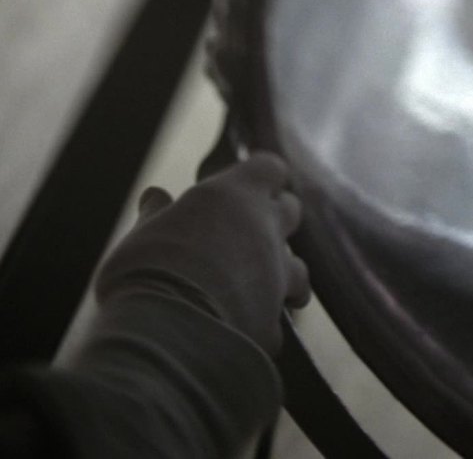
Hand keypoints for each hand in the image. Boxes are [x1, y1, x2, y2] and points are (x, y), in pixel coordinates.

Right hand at [95, 152, 309, 354]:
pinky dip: (262, 327)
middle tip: (254, 228)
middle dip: (277, 217)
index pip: (269, 168)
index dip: (263, 174)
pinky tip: (241, 334)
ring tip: (263, 287)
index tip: (252, 179)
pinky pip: (276, 323)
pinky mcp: (274, 322)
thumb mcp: (142, 234)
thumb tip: (155, 195)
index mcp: (234, 196)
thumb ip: (157, 215)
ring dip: (285, 276)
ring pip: (301, 270)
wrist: (166, 333)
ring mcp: (277, 277)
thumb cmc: (145, 271)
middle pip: (291, 211)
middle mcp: (265, 231)